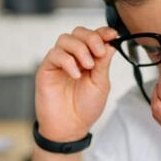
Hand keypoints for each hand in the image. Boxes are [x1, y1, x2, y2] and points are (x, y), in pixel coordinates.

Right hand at [35, 26, 116, 141]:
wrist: (69, 128)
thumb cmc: (85, 108)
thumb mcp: (101, 85)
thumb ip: (103, 64)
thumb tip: (110, 44)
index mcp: (89, 58)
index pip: (94, 36)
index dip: (103, 32)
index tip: (113, 35)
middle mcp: (73, 57)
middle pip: (78, 32)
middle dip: (91, 38)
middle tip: (99, 53)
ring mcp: (59, 62)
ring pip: (65, 39)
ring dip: (80, 49)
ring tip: (87, 66)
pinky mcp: (47, 69)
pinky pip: (54, 54)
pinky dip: (67, 61)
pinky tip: (75, 75)